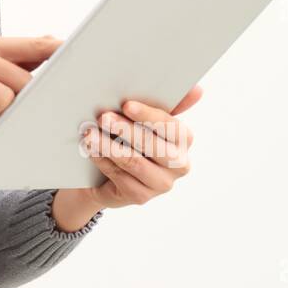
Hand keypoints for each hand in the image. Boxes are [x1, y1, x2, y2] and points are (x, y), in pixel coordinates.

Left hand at [78, 84, 201, 210]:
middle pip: (152, 145)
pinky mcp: (142, 197)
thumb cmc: (132, 138)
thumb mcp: (146, 120)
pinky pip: (121, 178)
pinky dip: (103, 161)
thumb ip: (167, 104)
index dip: (148, 115)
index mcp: (183, 140)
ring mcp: (162, 184)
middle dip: (125, 129)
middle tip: (103, 117)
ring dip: (109, 146)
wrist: (112, 173)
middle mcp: (179, 164)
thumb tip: (198, 89)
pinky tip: (91, 151)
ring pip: (134, 162)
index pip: (170, 126)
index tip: (127, 105)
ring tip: (90, 134)